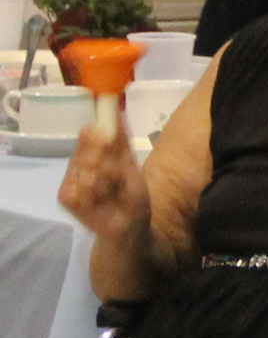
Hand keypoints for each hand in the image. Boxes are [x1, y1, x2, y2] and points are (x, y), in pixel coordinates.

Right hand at [57, 112, 149, 247]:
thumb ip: (123, 141)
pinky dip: (99, 193)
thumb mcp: (130, 164)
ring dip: (109, 180)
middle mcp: (76, 165)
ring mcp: (69, 181)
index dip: (102, 134)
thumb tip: (119, 111)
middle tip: (119, 177)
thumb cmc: (129, 193)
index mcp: (89, 153)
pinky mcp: (66, 198)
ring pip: (89, 169)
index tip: (113, 142)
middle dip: (111, 162)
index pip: (89, 132)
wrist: (130, 226)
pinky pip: (82, 188)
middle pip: (89, 149)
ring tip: (115, 191)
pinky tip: (104, 200)